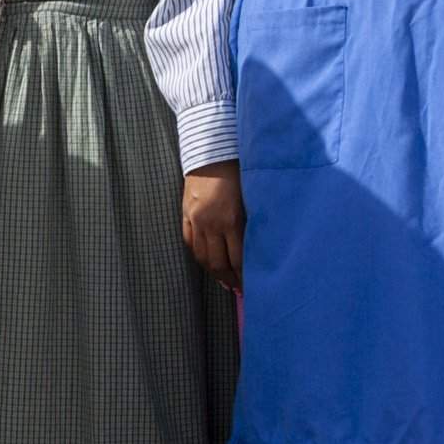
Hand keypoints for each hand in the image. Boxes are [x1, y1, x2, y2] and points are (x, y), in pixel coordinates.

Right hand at [182, 162, 245, 286]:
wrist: (211, 153)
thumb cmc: (238, 173)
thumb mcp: (250, 199)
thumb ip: (251, 222)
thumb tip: (257, 248)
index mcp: (231, 220)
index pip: (237, 258)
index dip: (244, 275)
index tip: (251, 286)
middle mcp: (211, 224)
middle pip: (218, 262)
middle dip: (230, 279)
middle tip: (239, 290)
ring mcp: (196, 220)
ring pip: (202, 256)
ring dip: (213, 272)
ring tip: (224, 281)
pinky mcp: (186, 215)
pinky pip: (190, 242)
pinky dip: (199, 256)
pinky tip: (207, 263)